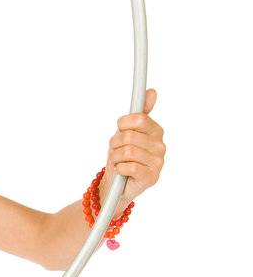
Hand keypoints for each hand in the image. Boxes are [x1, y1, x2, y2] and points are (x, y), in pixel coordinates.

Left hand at [101, 88, 164, 203]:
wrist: (116, 185)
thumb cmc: (121, 157)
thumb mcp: (126, 132)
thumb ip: (139, 114)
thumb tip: (152, 91)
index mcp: (156, 132)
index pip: (139, 119)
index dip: (123, 124)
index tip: (120, 130)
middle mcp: (160, 146)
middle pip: (130, 136)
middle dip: (115, 143)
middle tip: (116, 151)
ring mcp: (158, 162)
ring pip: (127, 151)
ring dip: (115, 157)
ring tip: (118, 161)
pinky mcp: (152, 177)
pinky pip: (129, 166)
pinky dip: (119, 168)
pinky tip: (122, 171)